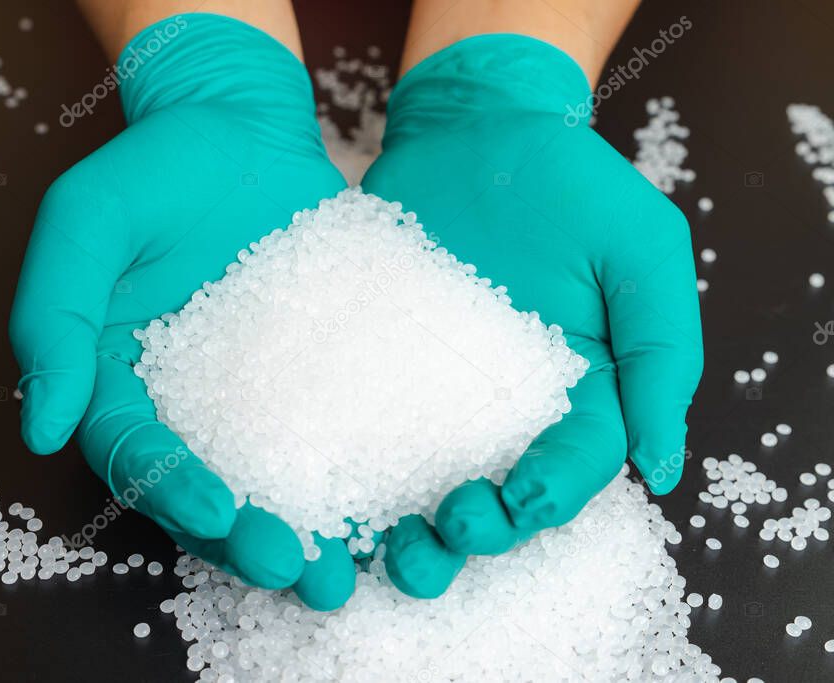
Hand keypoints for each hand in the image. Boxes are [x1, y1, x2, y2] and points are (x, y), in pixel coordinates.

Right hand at [9, 14, 356, 609]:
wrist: (240, 125)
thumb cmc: (153, 166)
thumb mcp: (86, 221)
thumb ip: (54, 318)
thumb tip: (38, 429)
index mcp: (115, 379)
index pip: (134, 453)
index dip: (171, 490)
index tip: (221, 511)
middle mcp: (183, 401)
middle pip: (205, 488)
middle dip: (245, 538)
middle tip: (298, 570)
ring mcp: (252, 393)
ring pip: (269, 478)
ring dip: (303, 528)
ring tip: (346, 568)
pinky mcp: (312, 374)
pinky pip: (331, 430)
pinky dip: (353, 474)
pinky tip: (393, 505)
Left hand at [362, 34, 702, 597]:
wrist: (477, 128)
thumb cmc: (574, 183)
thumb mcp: (643, 250)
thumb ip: (662, 353)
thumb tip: (660, 467)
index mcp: (581, 390)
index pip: (574, 465)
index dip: (552, 495)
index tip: (523, 499)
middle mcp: (506, 405)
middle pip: (498, 492)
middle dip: (478, 528)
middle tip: (447, 525)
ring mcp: (436, 388)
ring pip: (426, 478)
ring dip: (410, 522)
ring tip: (384, 540)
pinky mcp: (379, 361)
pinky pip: (363, 419)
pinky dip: (347, 460)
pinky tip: (326, 482)